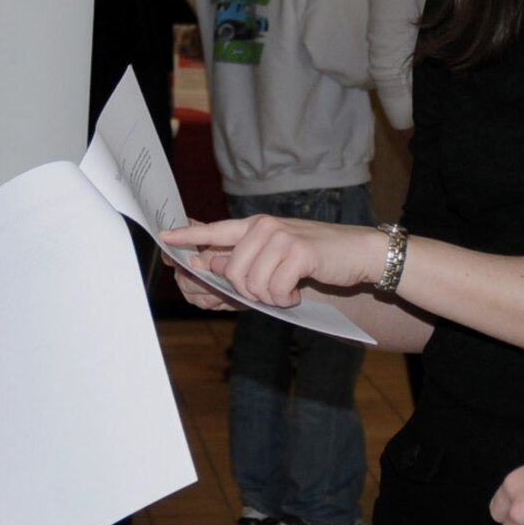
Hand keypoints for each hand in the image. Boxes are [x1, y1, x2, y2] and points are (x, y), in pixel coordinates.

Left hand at [163, 215, 383, 306]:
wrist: (359, 253)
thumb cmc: (317, 258)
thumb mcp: (278, 255)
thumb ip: (245, 258)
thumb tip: (208, 265)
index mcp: (256, 226)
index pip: (215, 230)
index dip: (189, 236)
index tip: (164, 237)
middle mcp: (264, 227)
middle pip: (231, 272)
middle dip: (250, 292)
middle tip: (274, 291)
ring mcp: (280, 237)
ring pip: (252, 284)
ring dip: (271, 297)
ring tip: (290, 288)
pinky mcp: (297, 251)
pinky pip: (274, 289)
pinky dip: (286, 298)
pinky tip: (299, 290)